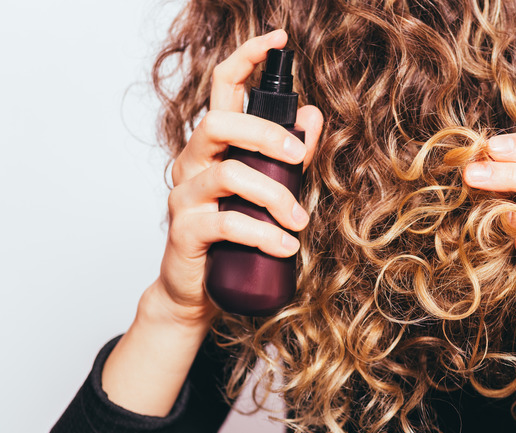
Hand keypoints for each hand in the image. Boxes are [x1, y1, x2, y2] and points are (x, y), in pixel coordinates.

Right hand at [152, 29, 323, 325]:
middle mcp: (193, 162)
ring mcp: (185, 195)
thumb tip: (311, 117)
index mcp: (214, 146)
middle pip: (219, 123)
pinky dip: (263, 233)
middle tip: (299, 157)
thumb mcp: (268, 190)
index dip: (246, 59)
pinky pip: (226, 223)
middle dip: (266, 134)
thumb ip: (287, 154)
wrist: (198, 291)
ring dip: (274, 194)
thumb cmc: (234, 236)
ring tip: (299, 222)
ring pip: (228, 173)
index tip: (277, 39)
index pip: (222, 88)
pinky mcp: (185, 231)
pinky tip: (286, 246)